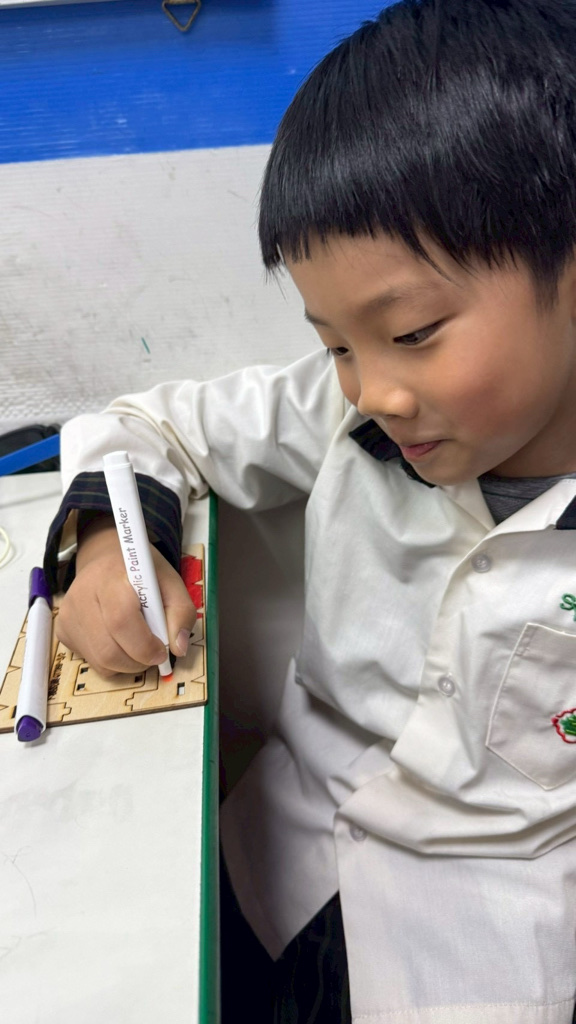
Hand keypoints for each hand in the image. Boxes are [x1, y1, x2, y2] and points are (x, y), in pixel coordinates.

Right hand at [56, 516, 196, 676]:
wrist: (105, 561)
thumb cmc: (140, 573)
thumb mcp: (170, 581)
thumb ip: (181, 612)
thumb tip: (178, 648)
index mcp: (110, 577)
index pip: (121, 620)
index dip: (144, 644)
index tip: (162, 650)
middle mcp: (81, 596)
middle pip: (108, 650)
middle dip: (138, 661)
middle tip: (154, 654)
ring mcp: (68, 615)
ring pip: (100, 661)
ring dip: (127, 664)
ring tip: (138, 645)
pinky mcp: (62, 630)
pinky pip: (91, 661)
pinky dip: (112, 661)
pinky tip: (118, 640)